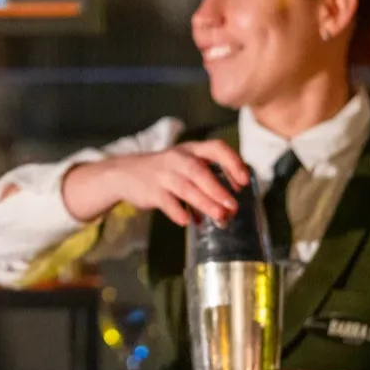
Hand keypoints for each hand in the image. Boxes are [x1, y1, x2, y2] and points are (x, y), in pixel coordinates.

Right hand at [62, 140, 249, 224]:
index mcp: (191, 150)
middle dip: (218, 189)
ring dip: (204, 203)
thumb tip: (231, 203)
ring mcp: (163, 174)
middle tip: (233, 206)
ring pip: (186, 188)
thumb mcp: (185, 164)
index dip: (232, 162)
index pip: (216, 148)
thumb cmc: (165, 171)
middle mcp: (178, 159)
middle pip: (199, 171)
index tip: (244, 180)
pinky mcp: (151, 191)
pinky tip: (187, 220)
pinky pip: (166, 202)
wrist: (126, 173)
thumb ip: (208, 178)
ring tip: (220, 216)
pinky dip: (177, 211)